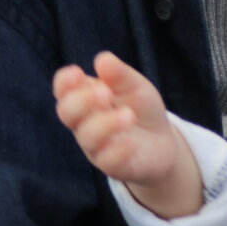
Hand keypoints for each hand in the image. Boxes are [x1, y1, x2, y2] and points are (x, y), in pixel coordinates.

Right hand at [53, 52, 200, 216]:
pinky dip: (117, 150)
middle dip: (82, 100)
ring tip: (128, 115)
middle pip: (66, 112)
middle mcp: (85, 122)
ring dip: (105, 123)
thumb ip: (120, 75)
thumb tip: (102, 59)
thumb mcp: (136, 87)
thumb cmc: (141, 110)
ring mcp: (96, 146)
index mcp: (86, 98)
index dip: (64, 82)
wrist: (163, 143)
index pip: (63, 89)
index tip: (77, 74)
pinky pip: (106, 161)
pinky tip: (131, 142)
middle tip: (106, 93)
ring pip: (86, 136)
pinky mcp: (112, 166)